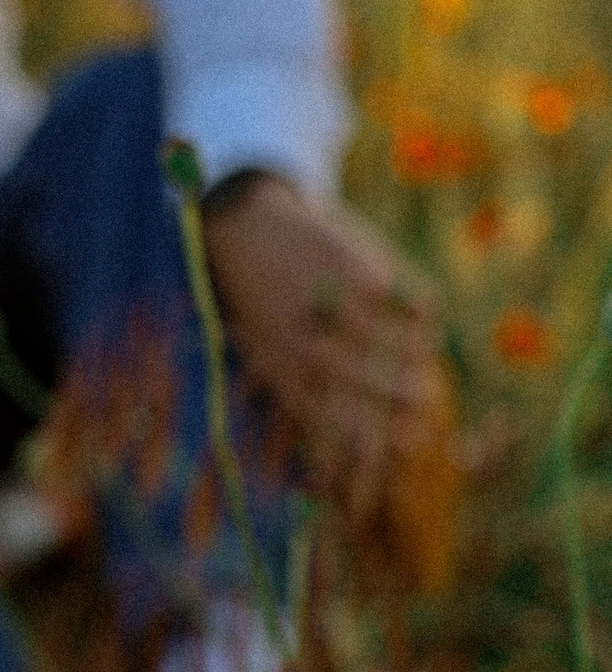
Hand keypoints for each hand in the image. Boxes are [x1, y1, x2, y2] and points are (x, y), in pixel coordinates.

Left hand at [200, 172, 439, 507]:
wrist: (240, 224)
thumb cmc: (255, 295)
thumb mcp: (259, 345)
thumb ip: (292, 384)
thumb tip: (327, 442)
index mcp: (278, 363)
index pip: (331, 413)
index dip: (373, 435)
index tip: (409, 448)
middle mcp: (305, 336)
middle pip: (367, 380)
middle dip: (403, 397)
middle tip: (431, 404)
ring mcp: (332, 302)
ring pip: (394, 341)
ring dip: (418, 354)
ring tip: (428, 356)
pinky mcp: (354, 267)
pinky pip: (402, 298)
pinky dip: (420, 311)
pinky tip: (425, 315)